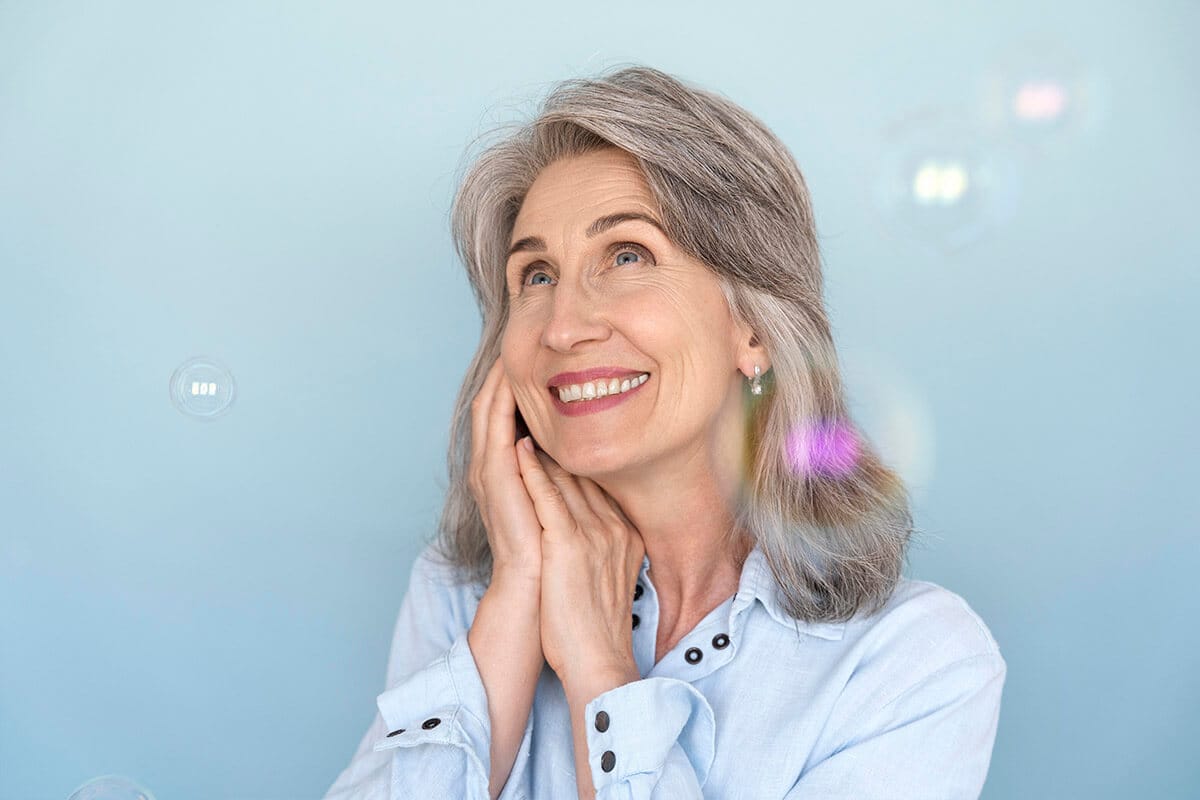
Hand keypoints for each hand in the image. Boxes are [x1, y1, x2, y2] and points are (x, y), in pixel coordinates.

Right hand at [467, 358, 543, 584]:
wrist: (535, 587)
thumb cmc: (553, 550)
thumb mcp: (558, 502)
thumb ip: (561, 474)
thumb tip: (584, 451)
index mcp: (502, 473)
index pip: (502, 417)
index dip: (511, 386)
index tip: (532, 358)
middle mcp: (488, 469)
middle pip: (489, 404)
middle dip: (502, 372)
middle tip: (517, 338)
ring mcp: (487, 472)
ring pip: (487, 408)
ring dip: (500, 378)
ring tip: (515, 348)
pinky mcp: (493, 478)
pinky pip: (494, 426)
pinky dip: (503, 399)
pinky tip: (516, 378)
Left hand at [513, 438, 644, 689]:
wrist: (597, 661)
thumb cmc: (592, 627)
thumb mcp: (609, 577)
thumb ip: (604, 548)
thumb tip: (589, 533)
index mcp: (624, 533)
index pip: (599, 485)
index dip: (578, 458)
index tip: (561, 437)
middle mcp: (613, 527)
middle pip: (584, 473)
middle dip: (561, 445)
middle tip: (539, 415)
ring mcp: (593, 532)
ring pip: (566, 477)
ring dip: (544, 446)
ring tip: (525, 418)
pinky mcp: (568, 543)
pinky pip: (548, 495)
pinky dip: (532, 469)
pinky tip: (519, 448)